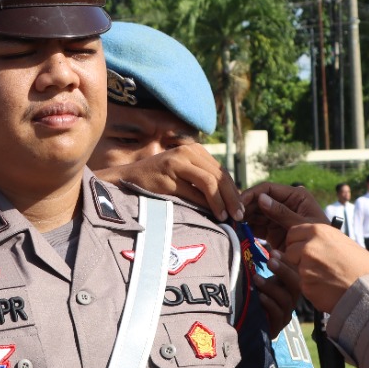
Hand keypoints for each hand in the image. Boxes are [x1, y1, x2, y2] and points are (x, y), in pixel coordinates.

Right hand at [95, 144, 243, 221]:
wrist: (128, 179)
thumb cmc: (158, 181)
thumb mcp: (184, 175)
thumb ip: (203, 182)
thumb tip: (229, 202)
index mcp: (195, 150)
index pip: (221, 171)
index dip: (234, 191)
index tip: (240, 208)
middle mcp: (187, 151)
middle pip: (219, 176)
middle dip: (232, 198)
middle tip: (239, 216)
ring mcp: (177, 162)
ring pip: (210, 182)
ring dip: (222, 202)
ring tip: (227, 217)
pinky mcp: (168, 175)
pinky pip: (194, 191)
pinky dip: (206, 204)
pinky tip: (213, 215)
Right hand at [239, 182, 327, 245]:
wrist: (324, 262)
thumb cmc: (320, 239)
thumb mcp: (302, 225)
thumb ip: (282, 213)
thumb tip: (261, 199)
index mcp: (296, 196)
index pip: (269, 189)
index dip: (252, 194)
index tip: (239, 203)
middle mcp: (285, 203)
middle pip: (260, 200)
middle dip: (245, 206)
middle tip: (232, 215)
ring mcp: (278, 217)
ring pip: (256, 212)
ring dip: (244, 217)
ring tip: (232, 222)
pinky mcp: (273, 230)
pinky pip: (257, 225)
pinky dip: (248, 227)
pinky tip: (238, 229)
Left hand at [252, 192, 368, 313]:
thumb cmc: (360, 266)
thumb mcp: (341, 242)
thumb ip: (321, 239)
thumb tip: (305, 239)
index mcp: (319, 231)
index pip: (293, 232)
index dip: (297, 241)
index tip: (303, 248)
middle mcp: (308, 247)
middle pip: (289, 250)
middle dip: (296, 257)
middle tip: (315, 264)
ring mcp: (305, 267)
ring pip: (294, 268)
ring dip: (304, 272)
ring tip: (326, 276)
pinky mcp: (305, 286)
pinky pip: (301, 284)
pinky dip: (311, 286)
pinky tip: (327, 287)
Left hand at [252, 251, 302, 336]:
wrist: (250, 326)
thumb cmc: (256, 299)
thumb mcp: (262, 282)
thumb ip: (266, 269)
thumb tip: (261, 249)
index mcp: (289, 287)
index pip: (295, 272)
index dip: (286, 262)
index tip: (273, 253)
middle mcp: (291, 300)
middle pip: (296, 284)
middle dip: (283, 271)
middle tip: (270, 262)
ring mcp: (286, 314)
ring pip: (286, 299)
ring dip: (271, 287)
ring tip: (256, 279)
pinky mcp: (277, 326)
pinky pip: (278, 314)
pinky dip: (269, 304)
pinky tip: (259, 297)